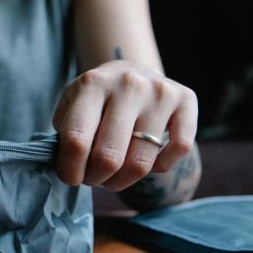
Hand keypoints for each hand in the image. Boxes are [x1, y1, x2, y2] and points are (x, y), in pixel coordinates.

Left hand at [52, 60, 197, 190]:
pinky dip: (161, 167)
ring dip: (122, 181)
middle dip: (95, 179)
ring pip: (141, 162)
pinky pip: (179, 150)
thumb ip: (66, 135)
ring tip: (113, 176)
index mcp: (93, 83)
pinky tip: (148, 161)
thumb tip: (70, 169)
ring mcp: (160, 90)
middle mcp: (129, 84)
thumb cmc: (96, 99)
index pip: (76, 140)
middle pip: (108, 157)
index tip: (70, 178)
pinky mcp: (186, 99)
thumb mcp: (71, 106)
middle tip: (93, 178)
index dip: (70, 169)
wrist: (132, 72)